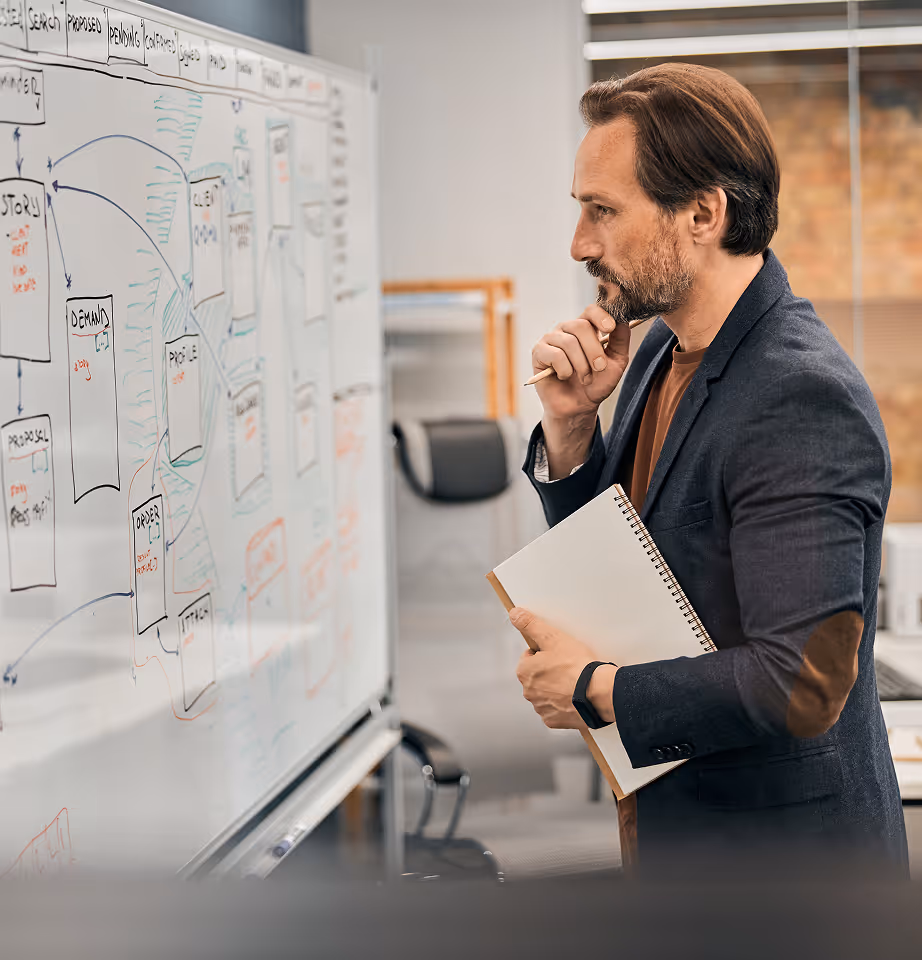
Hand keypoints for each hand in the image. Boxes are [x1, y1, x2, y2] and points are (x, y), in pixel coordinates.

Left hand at [510, 607, 616, 729]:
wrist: (598, 693)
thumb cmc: (576, 665)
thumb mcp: (552, 637)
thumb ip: (530, 624)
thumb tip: (514, 614)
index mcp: (524, 672)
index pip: (530, 656)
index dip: (546, 652)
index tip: (560, 653)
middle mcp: (528, 693)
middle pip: (538, 676)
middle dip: (550, 671)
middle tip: (569, 666)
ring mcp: (541, 708)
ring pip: (547, 693)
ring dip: (557, 688)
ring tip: (575, 682)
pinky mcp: (555, 721)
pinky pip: (557, 709)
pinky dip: (565, 704)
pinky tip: (576, 697)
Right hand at [532, 305, 631, 422]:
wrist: (579, 406)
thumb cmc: (597, 383)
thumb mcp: (616, 362)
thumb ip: (620, 340)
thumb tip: (622, 320)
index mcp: (585, 327)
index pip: (590, 311)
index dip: (600, 316)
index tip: (610, 328)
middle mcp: (566, 329)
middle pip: (580, 326)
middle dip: (594, 350)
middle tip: (599, 367)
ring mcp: (551, 339)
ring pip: (568, 343)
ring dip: (581, 365)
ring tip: (584, 378)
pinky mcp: (539, 353)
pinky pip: (555, 355)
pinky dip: (565, 370)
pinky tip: (564, 377)